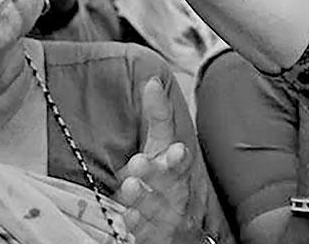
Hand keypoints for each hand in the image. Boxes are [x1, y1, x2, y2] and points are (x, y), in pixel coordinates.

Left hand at [114, 77, 198, 243]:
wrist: (178, 227)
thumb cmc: (167, 180)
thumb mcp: (162, 146)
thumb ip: (159, 116)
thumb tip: (152, 81)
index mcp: (177, 168)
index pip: (181, 160)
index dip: (178, 156)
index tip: (176, 150)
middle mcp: (176, 193)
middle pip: (171, 185)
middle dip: (158, 174)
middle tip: (138, 162)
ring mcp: (168, 218)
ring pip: (158, 210)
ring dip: (144, 199)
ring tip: (130, 187)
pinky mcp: (156, 237)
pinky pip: (148, 234)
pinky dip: (139, 228)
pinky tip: (128, 220)